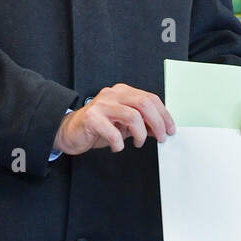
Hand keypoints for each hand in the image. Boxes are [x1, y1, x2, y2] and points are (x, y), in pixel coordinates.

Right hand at [53, 83, 175, 154]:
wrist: (69, 132)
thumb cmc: (97, 128)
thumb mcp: (123, 124)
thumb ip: (141, 123)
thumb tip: (161, 129)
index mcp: (122, 92)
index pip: (150, 98)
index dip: (164, 114)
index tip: (170, 129)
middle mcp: (112, 95)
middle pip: (144, 103)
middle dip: (157, 123)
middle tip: (161, 137)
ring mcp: (101, 105)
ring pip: (132, 116)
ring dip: (140, 134)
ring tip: (138, 143)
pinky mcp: (91, 118)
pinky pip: (113, 132)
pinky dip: (119, 143)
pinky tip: (117, 147)